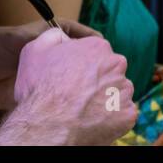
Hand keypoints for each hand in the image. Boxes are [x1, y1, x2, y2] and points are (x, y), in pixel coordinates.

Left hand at [0, 19, 99, 110]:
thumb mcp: (18, 38)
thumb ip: (41, 38)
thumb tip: (66, 43)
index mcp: (52, 34)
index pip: (80, 34)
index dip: (92, 40)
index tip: (102, 48)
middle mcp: (55, 53)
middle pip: (80, 56)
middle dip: (91, 62)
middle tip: (101, 69)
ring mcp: (50, 72)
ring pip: (73, 75)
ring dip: (82, 80)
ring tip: (92, 85)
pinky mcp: (43, 90)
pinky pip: (60, 93)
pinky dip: (69, 96)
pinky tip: (74, 100)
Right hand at [0, 28, 135, 144]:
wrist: (46, 126)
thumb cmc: (39, 88)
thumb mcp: (35, 49)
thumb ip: (54, 36)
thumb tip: (64, 37)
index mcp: (98, 47)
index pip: (95, 52)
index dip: (81, 65)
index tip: (71, 76)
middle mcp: (116, 64)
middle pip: (108, 71)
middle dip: (96, 80)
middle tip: (77, 94)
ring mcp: (124, 89)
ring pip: (116, 92)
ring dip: (104, 98)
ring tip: (83, 109)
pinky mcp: (127, 113)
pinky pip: (121, 113)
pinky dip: (110, 117)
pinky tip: (92, 120)